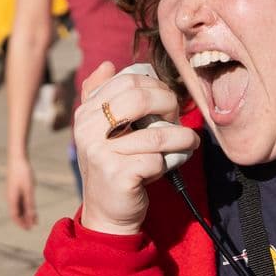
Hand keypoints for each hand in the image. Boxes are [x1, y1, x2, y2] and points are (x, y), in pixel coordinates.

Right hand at [6, 154, 38, 231]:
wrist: (17, 158)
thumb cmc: (23, 173)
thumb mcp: (29, 190)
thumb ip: (30, 204)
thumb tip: (32, 218)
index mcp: (12, 199)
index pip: (15, 216)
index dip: (21, 223)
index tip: (28, 229)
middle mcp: (10, 197)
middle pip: (16, 212)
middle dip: (24, 220)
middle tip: (32, 226)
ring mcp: (12, 192)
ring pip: (18, 206)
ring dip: (25, 213)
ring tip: (33, 219)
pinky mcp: (15, 187)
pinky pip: (19, 200)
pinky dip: (25, 206)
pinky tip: (31, 207)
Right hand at [76, 60, 200, 235]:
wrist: (108, 211)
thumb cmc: (114, 165)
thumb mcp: (104, 129)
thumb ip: (102, 96)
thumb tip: (107, 64)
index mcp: (86, 112)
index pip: (128, 80)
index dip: (156, 86)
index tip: (167, 101)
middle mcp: (88, 129)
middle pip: (141, 99)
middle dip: (169, 105)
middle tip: (178, 119)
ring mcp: (100, 152)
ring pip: (156, 134)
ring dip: (181, 138)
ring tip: (189, 142)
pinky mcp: (117, 175)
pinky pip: (156, 160)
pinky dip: (169, 163)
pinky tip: (166, 167)